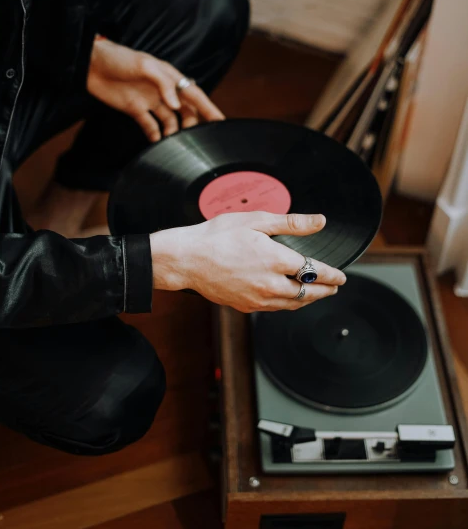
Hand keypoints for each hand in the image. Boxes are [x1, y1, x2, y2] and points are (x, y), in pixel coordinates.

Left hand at [87, 36, 223, 141]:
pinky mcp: (135, 109)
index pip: (194, 94)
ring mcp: (149, 100)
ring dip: (175, 132)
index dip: (209, 108)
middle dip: (193, 124)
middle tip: (196, 139)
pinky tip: (158, 144)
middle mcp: (163, 90)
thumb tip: (175, 106)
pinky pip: (150, 125)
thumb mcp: (144, 65)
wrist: (90, 64)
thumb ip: (163, 84)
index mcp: (169, 77)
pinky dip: (155, 135)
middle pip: (186, 110)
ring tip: (175, 144)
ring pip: (171, 120)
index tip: (221, 122)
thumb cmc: (119, 58)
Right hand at [150, 212, 345, 312]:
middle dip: (325, 290)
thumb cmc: (216, 236)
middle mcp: (270, 283)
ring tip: (317, 294)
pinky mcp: (245, 306)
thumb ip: (291, 223)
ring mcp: (257, 298)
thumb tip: (319, 221)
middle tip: (335, 287)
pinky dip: (289, 304)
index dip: (332, 275)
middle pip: (308, 292)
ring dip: (309, 299)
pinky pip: (275, 308)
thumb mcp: (256, 220)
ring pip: (293, 304)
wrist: (186, 259)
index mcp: (275, 260)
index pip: (314, 270)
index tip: (341, 276)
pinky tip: (289, 298)